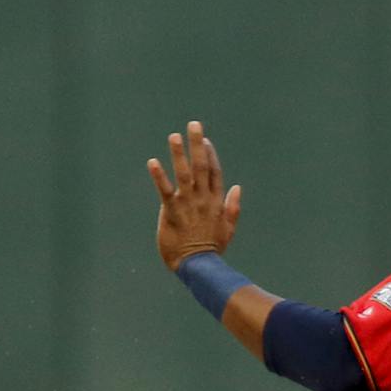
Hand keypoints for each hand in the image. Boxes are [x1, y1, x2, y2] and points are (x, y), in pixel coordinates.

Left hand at [146, 120, 241, 271]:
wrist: (199, 266)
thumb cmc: (212, 249)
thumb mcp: (229, 228)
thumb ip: (233, 207)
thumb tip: (238, 187)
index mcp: (216, 201)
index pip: (215, 172)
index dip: (211, 154)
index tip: (206, 140)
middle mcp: (203, 198)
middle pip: (202, 166)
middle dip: (198, 144)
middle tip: (193, 124)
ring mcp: (188, 203)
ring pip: (185, 173)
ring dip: (179, 154)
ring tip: (174, 136)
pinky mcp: (172, 211)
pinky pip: (165, 190)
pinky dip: (159, 176)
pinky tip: (152, 162)